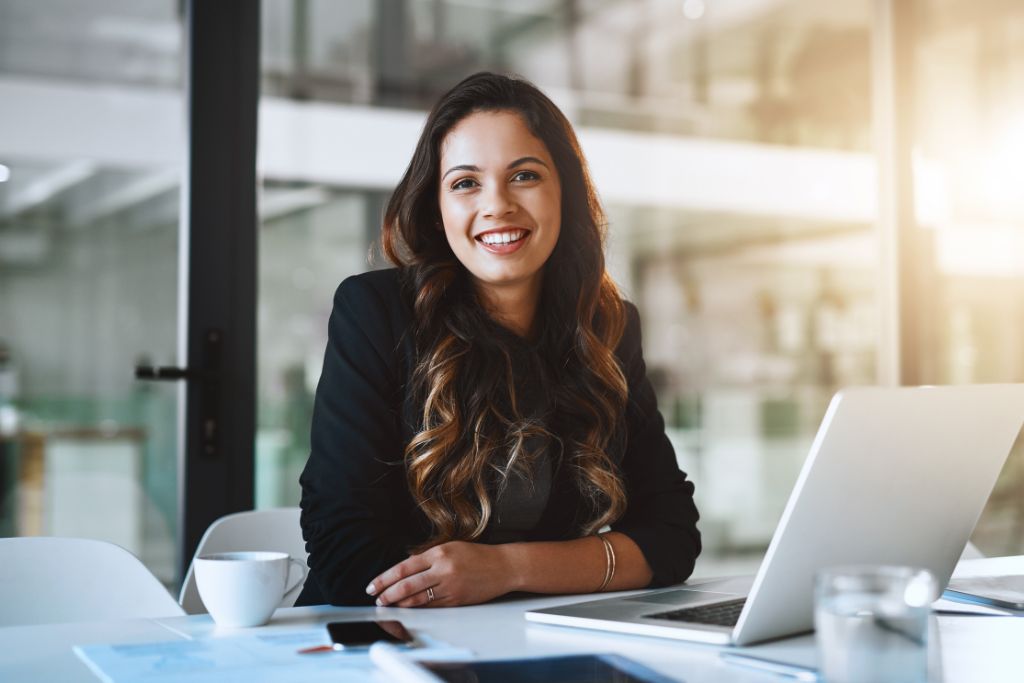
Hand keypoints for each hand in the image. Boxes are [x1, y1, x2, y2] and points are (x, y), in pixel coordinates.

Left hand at [366, 541, 514, 607]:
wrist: (503, 567)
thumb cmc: (477, 556)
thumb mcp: (451, 547)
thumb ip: (428, 557)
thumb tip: (405, 567)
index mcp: (439, 553)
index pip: (404, 568)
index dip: (385, 578)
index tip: (373, 585)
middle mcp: (443, 569)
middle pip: (407, 585)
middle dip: (388, 594)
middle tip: (377, 599)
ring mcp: (450, 587)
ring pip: (417, 600)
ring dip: (400, 604)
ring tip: (388, 606)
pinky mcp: (457, 600)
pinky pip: (432, 607)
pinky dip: (417, 609)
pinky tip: (408, 610)